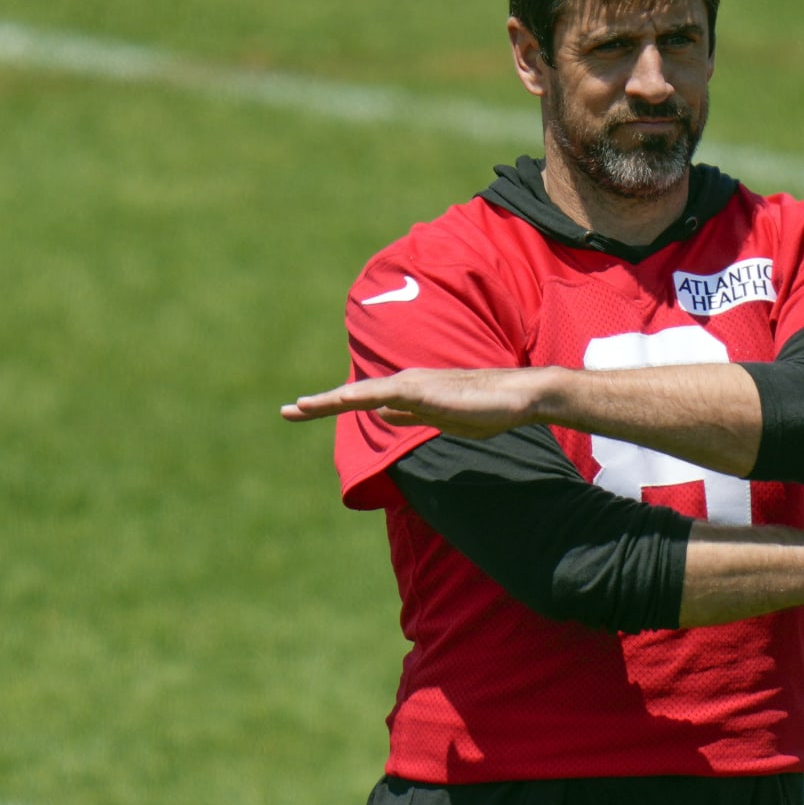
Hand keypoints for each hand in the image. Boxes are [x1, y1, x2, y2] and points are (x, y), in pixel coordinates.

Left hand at [280, 367, 554, 438]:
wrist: (517, 397)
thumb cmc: (486, 409)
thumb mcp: (439, 420)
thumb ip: (409, 415)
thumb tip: (382, 415)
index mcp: (408, 393)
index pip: (362, 401)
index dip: (330, 407)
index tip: (301, 412)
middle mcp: (405, 385)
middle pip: (353, 396)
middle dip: (319, 405)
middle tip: (286, 411)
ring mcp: (413, 386)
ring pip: (362, 394)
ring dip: (330, 401)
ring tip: (300, 407)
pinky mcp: (425, 392)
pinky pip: (386, 395)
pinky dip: (361, 397)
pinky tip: (343, 400)